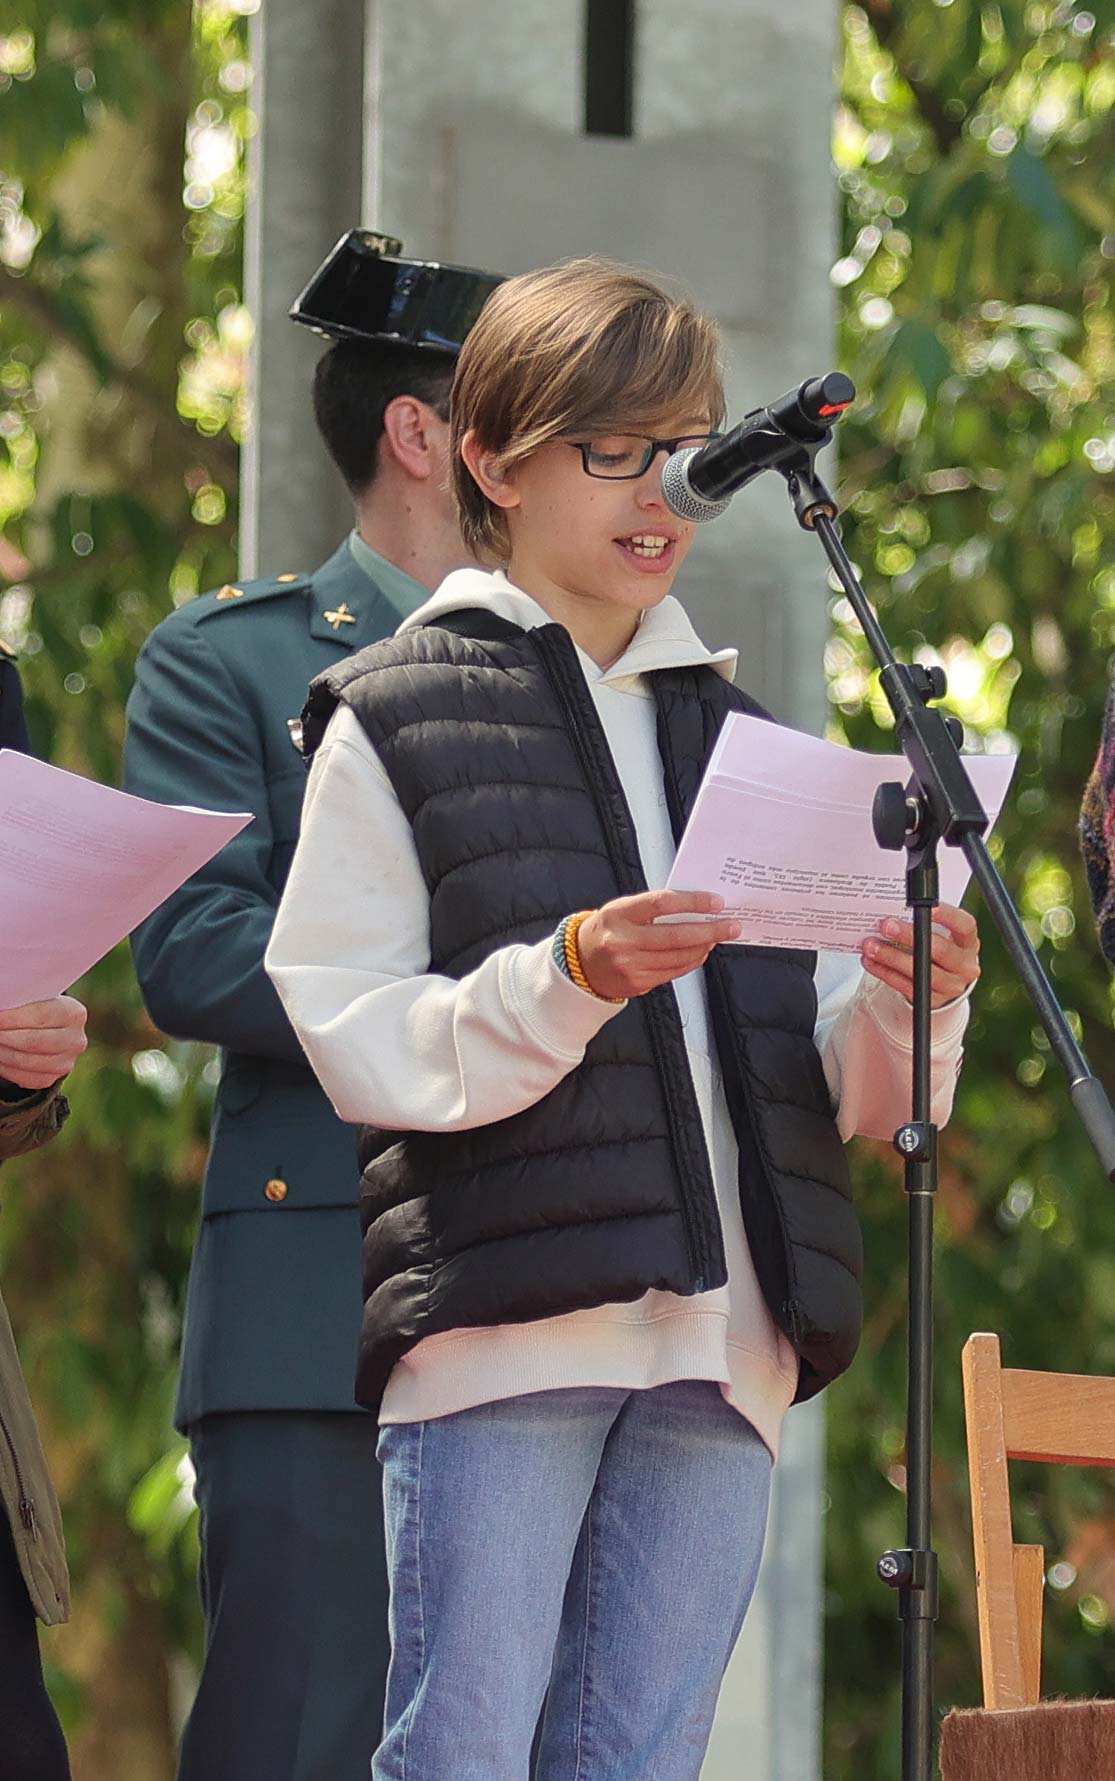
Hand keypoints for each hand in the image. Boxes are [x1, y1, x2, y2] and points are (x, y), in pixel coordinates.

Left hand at [0, 996, 87, 1089]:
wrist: (52, 1030)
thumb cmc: (38, 1010)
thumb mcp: (36, 1000)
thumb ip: (22, 1003)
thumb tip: (3, 1007)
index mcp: (74, 1014)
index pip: (40, 1016)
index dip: (14, 1017)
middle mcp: (75, 1041)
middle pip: (33, 1042)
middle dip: (5, 1036)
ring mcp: (65, 1063)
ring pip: (24, 1061)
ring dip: (2, 1051)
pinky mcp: (51, 1078)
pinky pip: (22, 1077)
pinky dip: (5, 1066)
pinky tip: (0, 1055)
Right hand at [576, 890, 740, 1000]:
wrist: (580, 963)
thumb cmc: (606, 930)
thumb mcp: (622, 909)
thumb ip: (653, 907)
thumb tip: (694, 907)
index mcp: (619, 915)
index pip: (661, 904)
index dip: (692, 902)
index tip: (715, 902)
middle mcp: (623, 941)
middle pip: (675, 936)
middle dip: (709, 931)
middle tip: (731, 925)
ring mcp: (630, 966)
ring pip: (678, 957)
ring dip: (703, 946)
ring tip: (717, 937)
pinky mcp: (638, 983)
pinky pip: (673, 972)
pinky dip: (691, 961)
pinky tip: (700, 952)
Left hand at [861, 904, 979, 1008]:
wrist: (946, 984)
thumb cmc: (940, 951)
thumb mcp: (942, 936)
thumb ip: (926, 924)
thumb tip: (895, 912)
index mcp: (968, 944)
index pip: (965, 926)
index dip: (948, 916)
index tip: (926, 907)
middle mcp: (964, 966)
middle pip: (940, 951)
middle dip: (909, 936)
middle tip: (886, 926)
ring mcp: (950, 986)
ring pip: (920, 971)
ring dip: (891, 957)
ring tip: (871, 946)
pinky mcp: (931, 1000)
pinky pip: (905, 986)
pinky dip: (885, 972)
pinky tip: (871, 962)